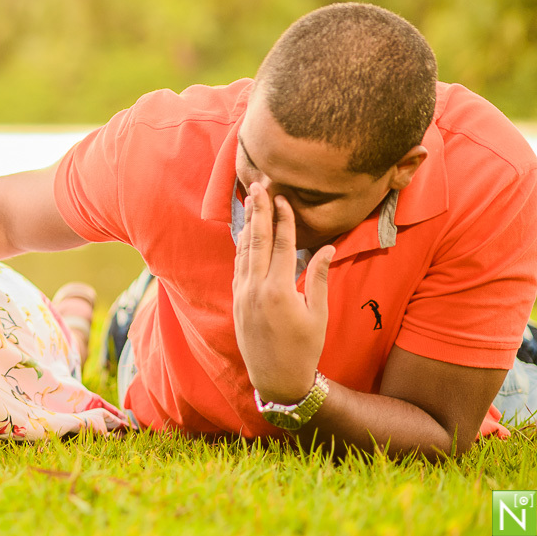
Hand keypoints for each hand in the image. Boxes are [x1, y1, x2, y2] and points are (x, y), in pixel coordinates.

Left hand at [232, 182, 333, 402]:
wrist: (276, 379)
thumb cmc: (304, 348)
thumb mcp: (318, 314)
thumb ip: (318, 278)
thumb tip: (328, 248)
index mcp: (278, 290)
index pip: (281, 244)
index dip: (282, 219)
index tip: (282, 197)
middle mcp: (255, 288)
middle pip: (256, 240)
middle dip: (257, 211)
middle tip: (257, 185)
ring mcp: (242, 294)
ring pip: (243, 251)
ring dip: (246, 224)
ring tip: (249, 201)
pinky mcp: (236, 301)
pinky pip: (238, 266)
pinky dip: (241, 247)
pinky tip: (243, 234)